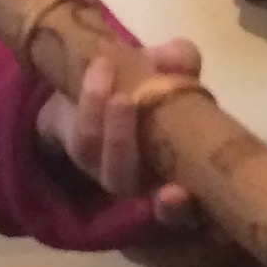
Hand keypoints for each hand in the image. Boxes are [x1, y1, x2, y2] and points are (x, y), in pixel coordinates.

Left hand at [36, 40, 202, 223]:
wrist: (100, 87)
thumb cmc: (149, 88)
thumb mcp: (168, 69)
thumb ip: (179, 61)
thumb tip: (178, 57)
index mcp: (176, 172)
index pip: (183, 209)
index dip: (180, 209)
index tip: (178, 193)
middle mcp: (143, 181)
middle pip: (130, 184)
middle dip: (124, 147)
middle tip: (126, 100)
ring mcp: (109, 170)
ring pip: (101, 159)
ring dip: (101, 116)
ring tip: (106, 70)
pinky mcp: (83, 154)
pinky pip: (82, 139)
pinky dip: (89, 101)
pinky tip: (98, 69)